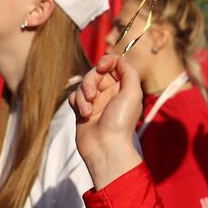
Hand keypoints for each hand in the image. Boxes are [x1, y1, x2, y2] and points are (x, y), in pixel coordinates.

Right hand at [72, 54, 144, 188]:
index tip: (101, 67)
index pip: (114, 64)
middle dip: (91, 81)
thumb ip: (129, 72)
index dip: (106, 61)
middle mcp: (110, 93)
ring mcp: (96, 101)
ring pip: (83, 84)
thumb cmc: (121, 121)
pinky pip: (74, 96)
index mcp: (124, 87)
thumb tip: (119, 60)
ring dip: (83, 95)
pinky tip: (84, 115)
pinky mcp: (82, 110)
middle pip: (95, 72)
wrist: (105, 147)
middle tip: (92, 96)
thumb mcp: (133, 92)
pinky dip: (77, 103)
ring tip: (88, 110)